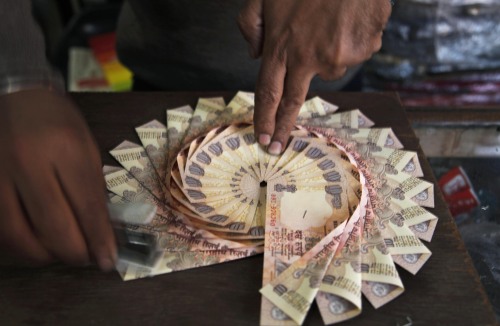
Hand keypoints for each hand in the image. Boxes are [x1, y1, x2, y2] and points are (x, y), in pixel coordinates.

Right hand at [0, 89, 115, 269]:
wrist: (15, 95)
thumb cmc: (58, 122)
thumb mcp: (87, 149)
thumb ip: (93, 191)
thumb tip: (103, 233)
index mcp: (66, 149)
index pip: (87, 206)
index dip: (99, 240)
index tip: (108, 260)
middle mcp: (28, 162)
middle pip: (53, 227)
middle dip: (75, 252)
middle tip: (87, 258)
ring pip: (19, 236)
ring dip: (45, 255)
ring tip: (61, 252)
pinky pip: (1, 230)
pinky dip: (20, 245)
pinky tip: (36, 242)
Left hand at [238, 0, 391, 153]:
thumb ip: (250, 24)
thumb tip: (254, 54)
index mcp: (282, 44)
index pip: (269, 91)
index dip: (265, 117)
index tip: (263, 139)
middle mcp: (308, 57)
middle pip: (293, 101)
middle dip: (283, 126)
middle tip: (278, 145)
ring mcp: (337, 56)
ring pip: (328, 66)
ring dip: (326, 51)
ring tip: (328, 20)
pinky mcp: (362, 50)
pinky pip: (352, 53)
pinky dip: (348, 41)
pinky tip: (346, 19)